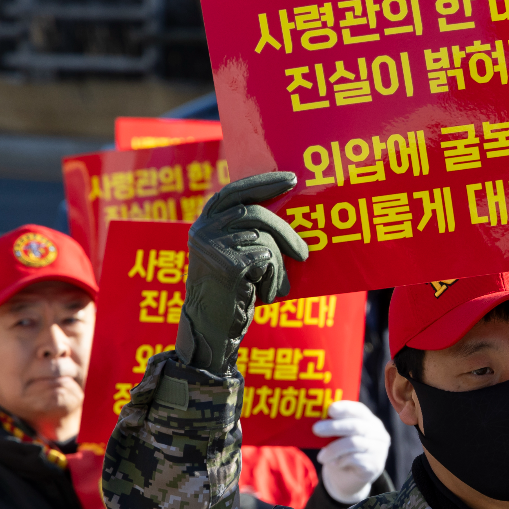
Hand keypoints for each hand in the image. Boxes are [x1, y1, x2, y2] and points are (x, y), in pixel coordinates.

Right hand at [176, 172, 307, 372]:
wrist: (213, 329)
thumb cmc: (233, 292)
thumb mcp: (238, 255)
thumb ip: (252, 232)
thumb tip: (291, 211)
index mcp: (206, 222)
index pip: (236, 191)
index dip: (264, 182)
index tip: (292, 179)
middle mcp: (204, 229)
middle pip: (257, 214)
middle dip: (286, 232)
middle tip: (305, 253)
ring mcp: (211, 245)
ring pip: (264, 239)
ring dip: (278, 265)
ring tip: (276, 286)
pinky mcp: (226, 263)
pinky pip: (267, 259)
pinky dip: (273, 278)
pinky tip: (264, 294)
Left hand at [313, 401, 390, 504]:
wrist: (350, 480)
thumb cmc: (343, 453)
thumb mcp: (340, 438)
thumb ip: (335, 428)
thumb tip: (317, 422)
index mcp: (370, 421)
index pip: (359, 410)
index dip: (345, 408)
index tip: (330, 409)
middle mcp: (378, 433)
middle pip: (356, 426)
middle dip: (334, 427)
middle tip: (316, 429)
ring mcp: (379, 449)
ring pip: (353, 443)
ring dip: (333, 449)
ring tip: (321, 457)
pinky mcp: (375, 465)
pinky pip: (354, 459)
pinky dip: (341, 460)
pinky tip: (334, 464)